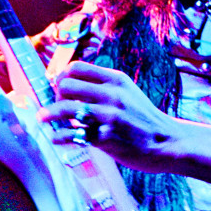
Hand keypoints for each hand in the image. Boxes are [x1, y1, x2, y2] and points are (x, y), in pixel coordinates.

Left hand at [37, 61, 179, 172]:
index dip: (61, 77)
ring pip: (65, 108)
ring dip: (48, 114)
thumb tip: (72, 86)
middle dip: (55, 96)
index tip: (58, 88)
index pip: (76, 67)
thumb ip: (105, 87)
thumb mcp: (128, 93)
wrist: (167, 142)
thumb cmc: (143, 119)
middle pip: (66, 85)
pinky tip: (58, 138)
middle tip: (57, 107)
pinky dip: (60, 136)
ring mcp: (108, 116)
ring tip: (42, 119)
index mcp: (116, 79)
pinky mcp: (105, 138)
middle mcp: (112, 94)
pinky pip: (72, 134)